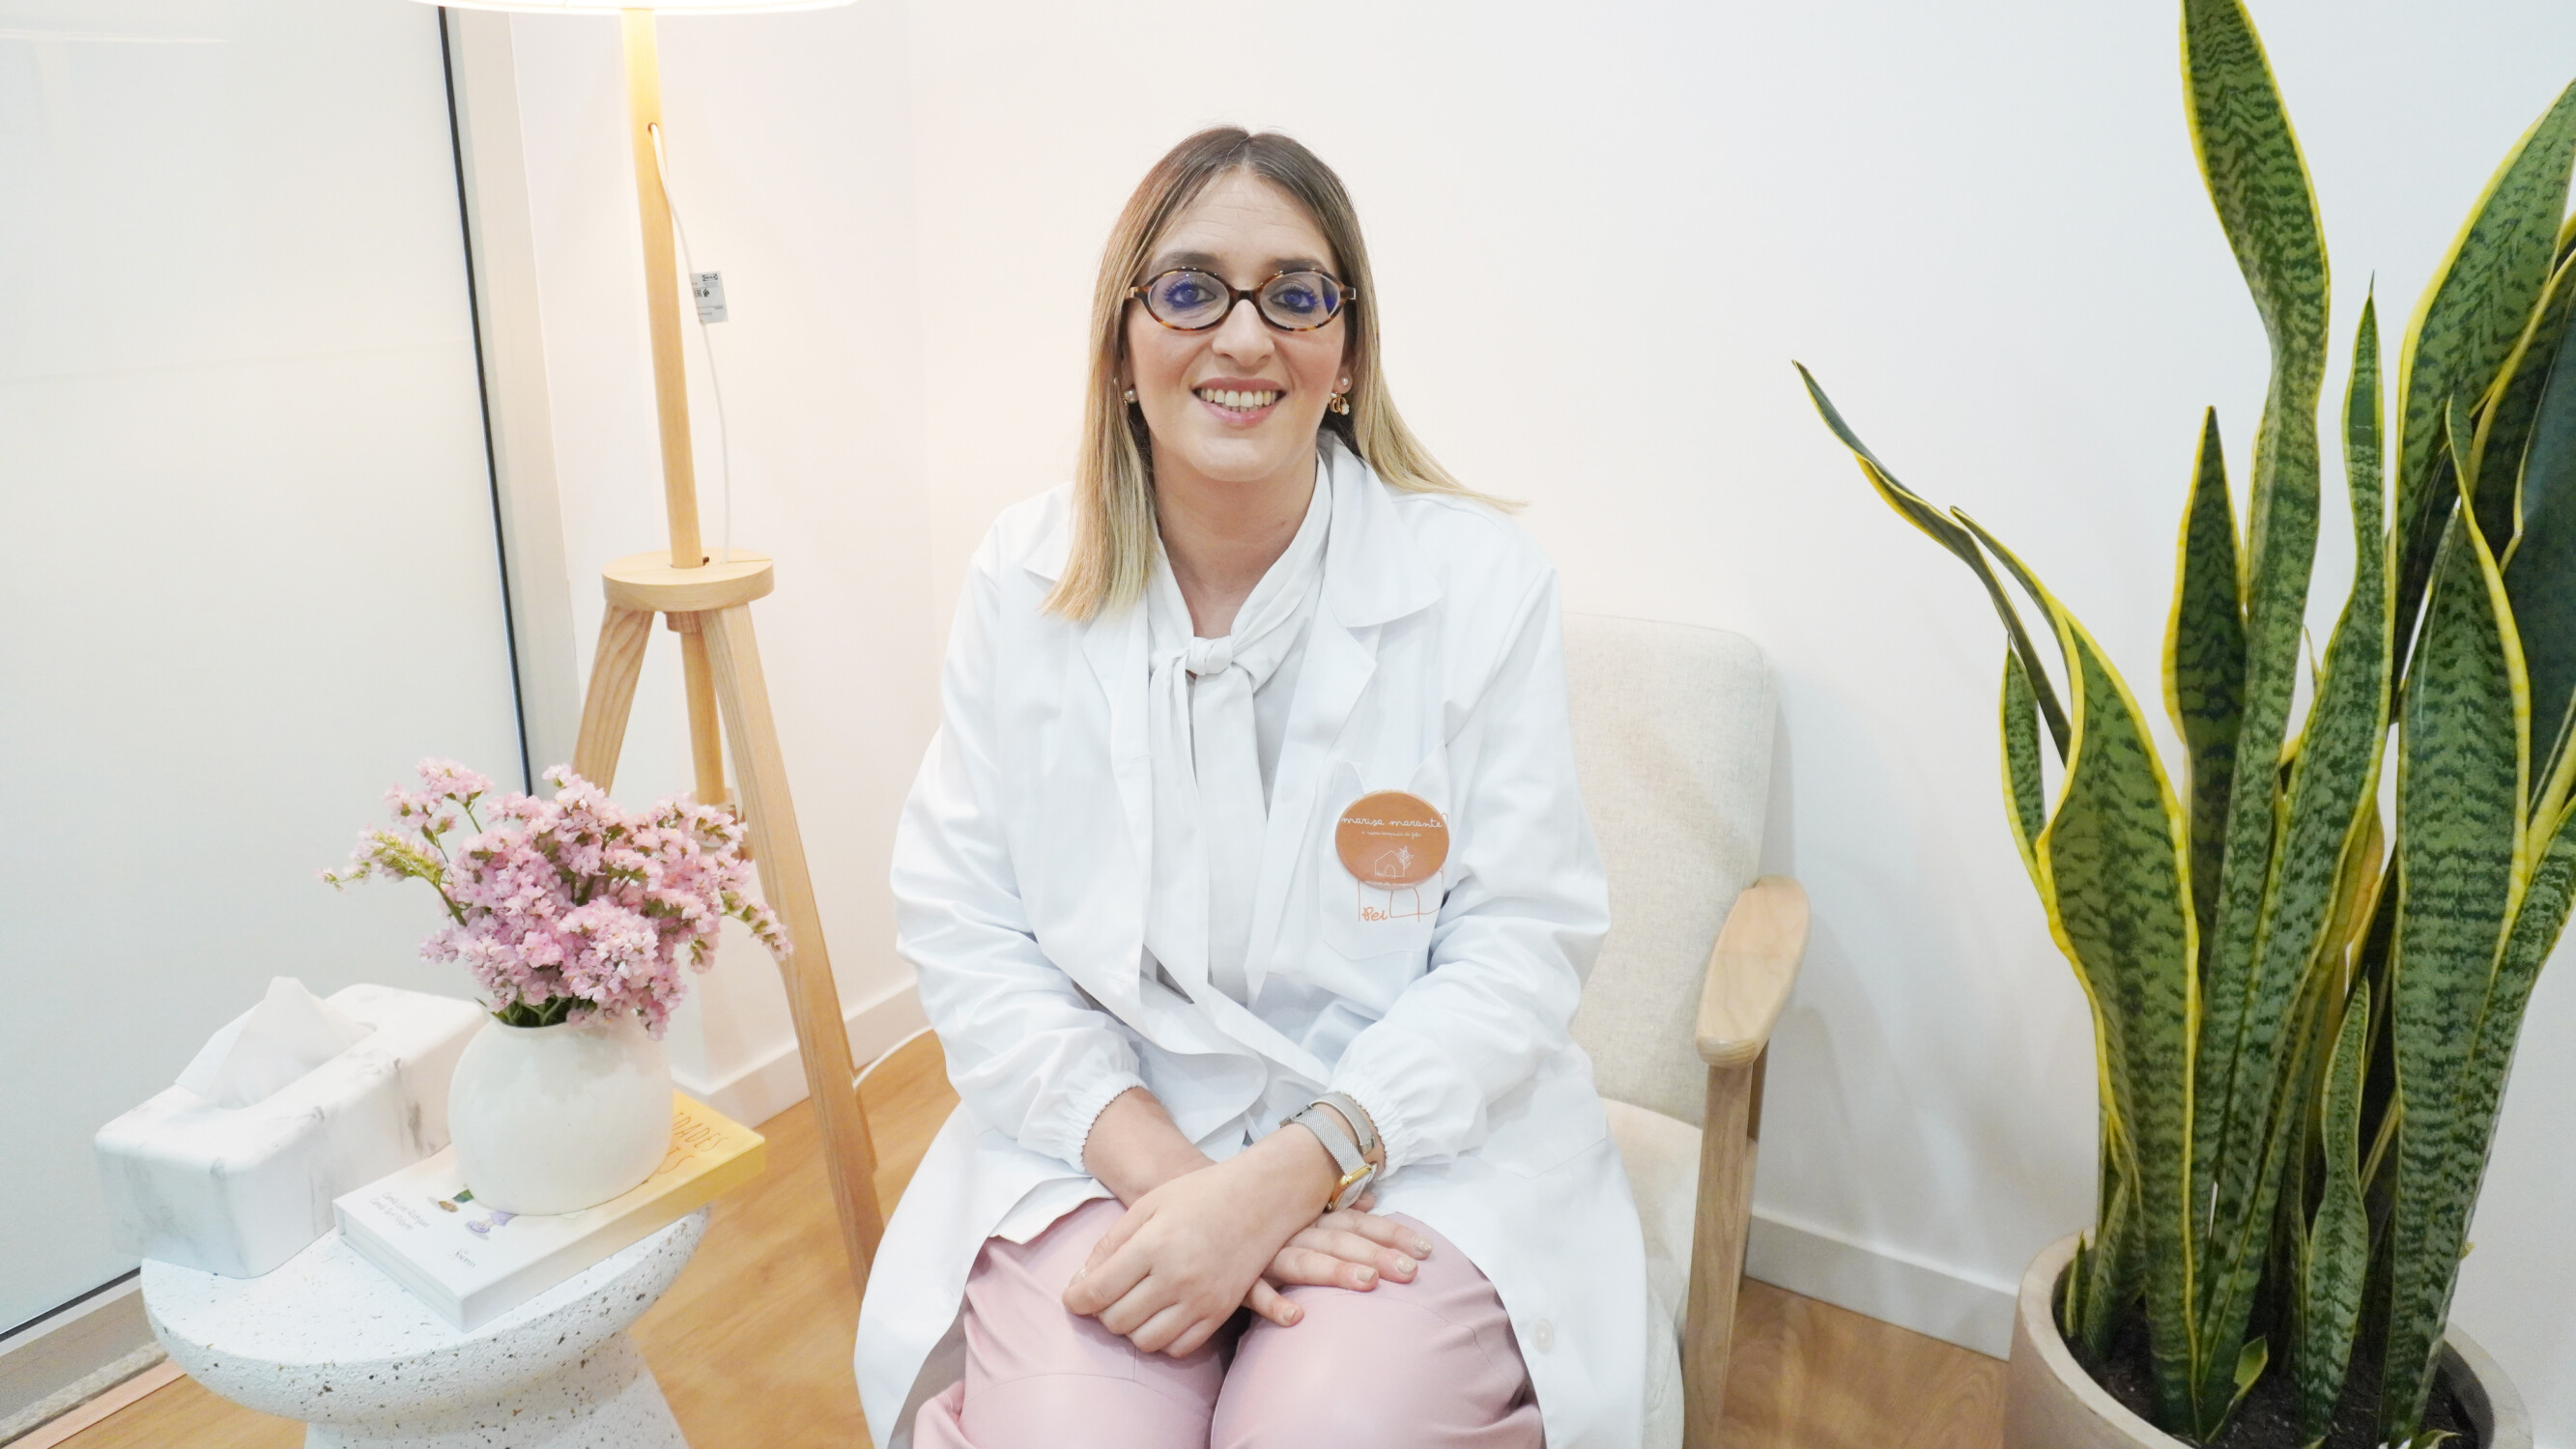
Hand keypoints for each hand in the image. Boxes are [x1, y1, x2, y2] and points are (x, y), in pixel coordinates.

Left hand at [1062, 1124, 1340, 1355]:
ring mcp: (1202, 1299)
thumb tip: (1081, 1283)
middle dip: (1101, 1313)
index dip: (1075, 1300)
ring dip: (1130, 1328)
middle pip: (1116, 1321)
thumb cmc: (1199, 1195)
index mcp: (1153, 1245)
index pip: (1097, 1291)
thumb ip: (1110, 1244)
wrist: (1260, 1198)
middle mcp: (1176, 1277)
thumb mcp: (1147, 1205)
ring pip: (1145, 1341)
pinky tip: (1159, 1315)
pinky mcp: (1221, 1313)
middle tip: (1105, 1295)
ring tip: (1132, 1304)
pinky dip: (1161, 1339)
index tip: (1072, 1297)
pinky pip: (1178, 1348)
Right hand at [1237, 1200, 1435, 1327]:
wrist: (1192, 1212)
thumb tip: (1373, 1202)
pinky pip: (1253, 1291)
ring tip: (1367, 1282)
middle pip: (1340, 1241)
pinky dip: (1272, 1302)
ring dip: (1334, 1271)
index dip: (1393, 1233)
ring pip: (1303, 1261)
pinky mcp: (1235, 1277)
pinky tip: (1295, 1318)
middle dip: (1376, 1254)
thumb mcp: (1298, 1210)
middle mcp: (1292, 1230)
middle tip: (1409, 1272)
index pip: (1358, 1222)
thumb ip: (1336, 1209)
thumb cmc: (1256, 1215)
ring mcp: (1264, 1252)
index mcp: (1309, 1216)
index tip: (1427, 1250)